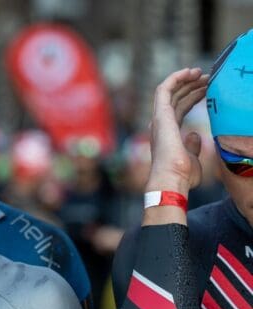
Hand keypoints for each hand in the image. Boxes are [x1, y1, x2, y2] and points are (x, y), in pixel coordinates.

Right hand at [147, 67, 208, 194]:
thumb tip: (195, 135)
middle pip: (176, 98)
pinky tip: (189, 72)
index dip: (194, 96)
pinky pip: (164, 89)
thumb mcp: (193, 158)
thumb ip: (193, 146)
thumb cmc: (182, 174)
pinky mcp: (160, 114)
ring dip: (185, 79)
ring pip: (170, 91)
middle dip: (192, 85)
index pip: (180, 108)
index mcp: (167, 133)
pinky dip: (175, 78)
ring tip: (202, 72)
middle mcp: (160, 124)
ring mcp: (159, 119)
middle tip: (209, 77)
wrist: (172, 177)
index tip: (208, 88)